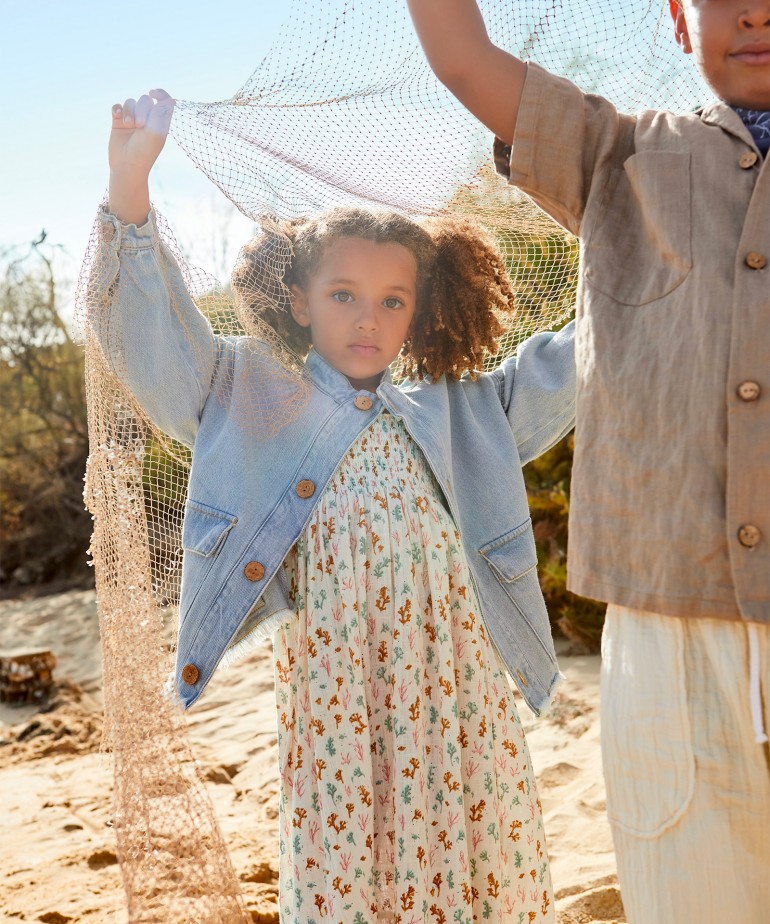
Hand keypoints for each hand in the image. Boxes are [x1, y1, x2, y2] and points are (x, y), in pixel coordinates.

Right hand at [107, 89, 173, 225]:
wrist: (126, 166)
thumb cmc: (144, 152)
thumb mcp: (155, 132)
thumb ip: (160, 113)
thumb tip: (168, 98)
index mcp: (160, 123)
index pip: (164, 102)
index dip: (160, 94)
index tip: (153, 93)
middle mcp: (147, 120)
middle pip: (145, 100)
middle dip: (141, 108)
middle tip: (140, 125)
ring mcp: (132, 120)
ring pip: (130, 102)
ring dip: (129, 111)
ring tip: (129, 125)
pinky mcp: (119, 122)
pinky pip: (117, 106)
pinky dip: (117, 108)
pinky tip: (117, 115)